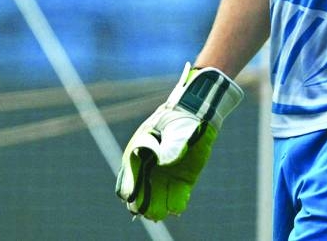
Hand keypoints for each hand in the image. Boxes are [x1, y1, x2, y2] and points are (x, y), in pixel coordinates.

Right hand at [115, 63, 243, 219]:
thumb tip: (163, 161)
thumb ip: (169, 145)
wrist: (198, 114)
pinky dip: (176, 204)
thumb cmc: (179, 117)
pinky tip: (177, 207)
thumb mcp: (172, 127)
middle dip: (143, 203)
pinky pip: (176, 197)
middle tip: (149, 211)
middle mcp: (148, 169)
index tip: (132, 198)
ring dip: (158, 208)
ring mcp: (164, 176)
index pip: (129, 178)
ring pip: (157, 198)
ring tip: (162, 212)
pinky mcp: (181, 181)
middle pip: (141, 193)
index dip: (130, 189)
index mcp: (137, 155)